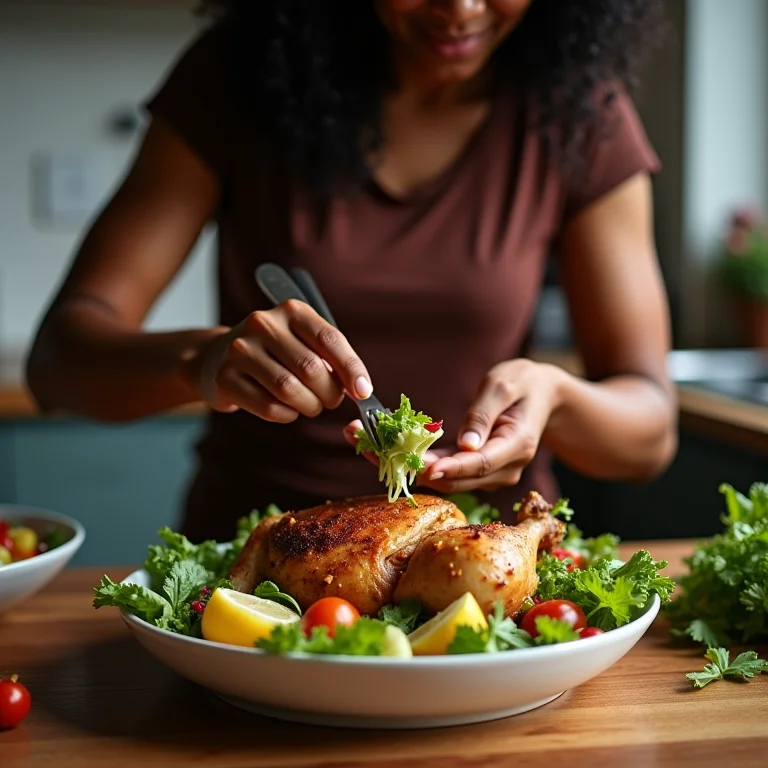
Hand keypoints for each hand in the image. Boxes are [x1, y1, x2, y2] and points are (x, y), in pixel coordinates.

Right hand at [185, 300, 372, 421]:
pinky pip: (270, 407)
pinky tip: (287, 410)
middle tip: (329, 401)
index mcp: (291, 311)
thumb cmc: (273, 353)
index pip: (330, 340)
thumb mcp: (302, 342)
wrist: (215, 358)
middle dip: (330, 394)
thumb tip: (361, 388)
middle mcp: (264, 324)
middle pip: (311, 369)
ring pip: (290, 390)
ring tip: (310, 406)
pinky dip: (287, 415)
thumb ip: (331, 359)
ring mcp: (240, 350)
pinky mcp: (225, 378)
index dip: (352, 369)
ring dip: (309, 406)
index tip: (363, 391)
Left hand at [343, 359, 563, 492]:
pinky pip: (442, 469)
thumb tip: (465, 445)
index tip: (424, 467)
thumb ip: (483, 414)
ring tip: (362, 440)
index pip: (480, 464)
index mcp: (517, 446)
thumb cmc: (524, 384)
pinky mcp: (473, 470)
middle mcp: (503, 468)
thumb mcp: (504, 386)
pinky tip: (381, 445)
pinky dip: (413, 459)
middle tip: (367, 444)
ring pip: (442, 477)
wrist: (542, 397)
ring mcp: (488, 473)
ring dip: (402, 463)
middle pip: (453, 477)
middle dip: (408, 465)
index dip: (451, 468)